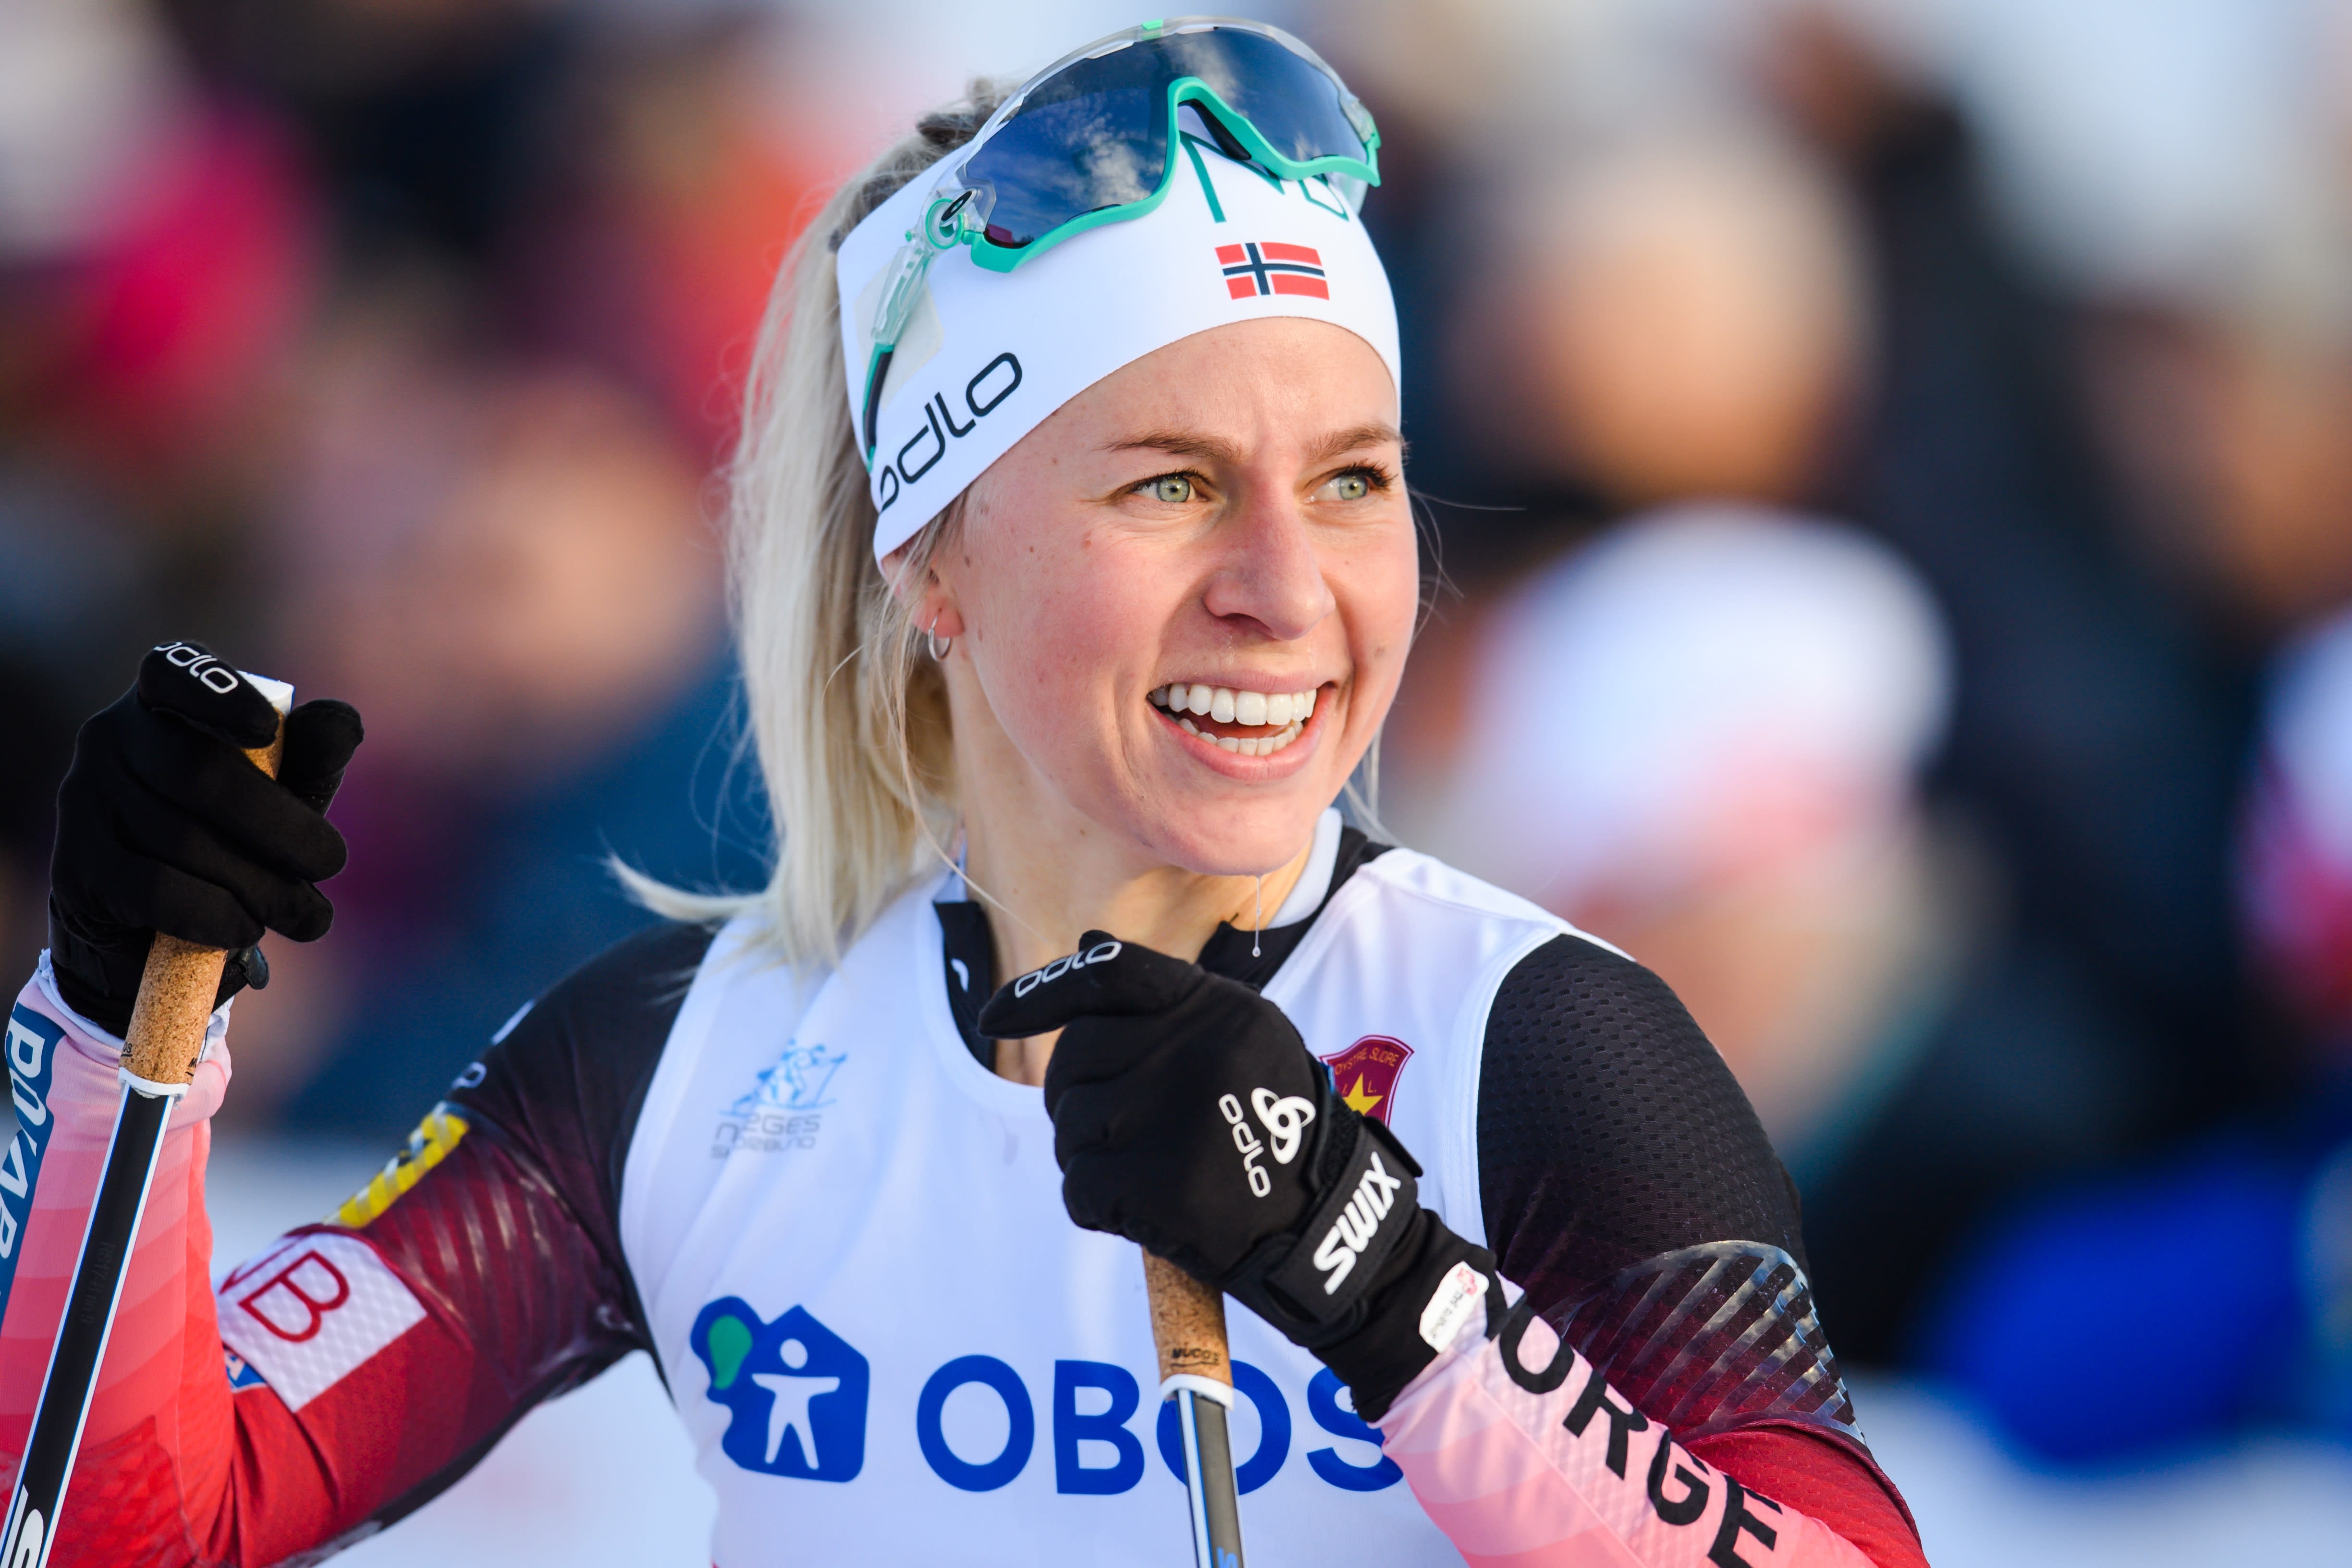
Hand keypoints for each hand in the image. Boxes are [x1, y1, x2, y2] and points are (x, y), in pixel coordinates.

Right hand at [48, 641, 363, 1035]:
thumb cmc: (235, 833)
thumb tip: (343, 722)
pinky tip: (248, 929)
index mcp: (159, 700)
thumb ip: (312, 756)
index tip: (266, 731)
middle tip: (332, 863)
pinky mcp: (75, 869)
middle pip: (200, 773)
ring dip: (263, 886)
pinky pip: (154, 889)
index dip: (218, 697)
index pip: (172, 672)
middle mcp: (108, 738)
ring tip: (306, 914)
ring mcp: (82, 801)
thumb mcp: (283, 792)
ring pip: (185, 840)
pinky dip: (215, 913)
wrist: (157, 922)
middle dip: (283, 828)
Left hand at [979, 932, 1495, 1414]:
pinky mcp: (1160, 1187)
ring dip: (1088, 1154)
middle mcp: (1194, 1051)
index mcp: (1215, 1007)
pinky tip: (1143, 1208)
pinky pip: (1080, 1188)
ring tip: (1142, 1170)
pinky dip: (1099, 1204)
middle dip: (1076, 1097)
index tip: (995, 1019)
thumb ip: (1167, 997)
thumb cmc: (1274, 1128)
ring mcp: (1175, 1118)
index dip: (1042, 995)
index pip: (1107, 976)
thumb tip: (1085, 946)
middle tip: (1116, 1131)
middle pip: (1074, 1060)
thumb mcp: (1243, 1037)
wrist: (1327, 1224)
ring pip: (1071, 1127)